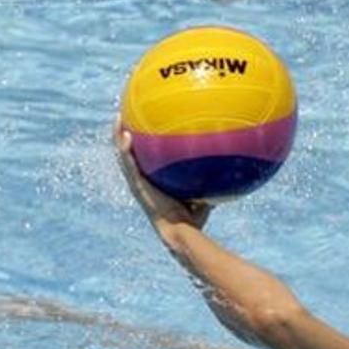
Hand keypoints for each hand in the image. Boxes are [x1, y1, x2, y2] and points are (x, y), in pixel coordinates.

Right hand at [112, 117, 211, 235]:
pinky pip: (128, 163)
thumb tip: (229, 171)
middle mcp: (141, 182)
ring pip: (122, 156)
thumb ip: (209, 184)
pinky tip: (126, 133)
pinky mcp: (137, 186)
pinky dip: (125, 148)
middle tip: (126, 117)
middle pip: (129, 155)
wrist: (180, 231)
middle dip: (125, 135)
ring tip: (119, 118)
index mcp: (153, 183)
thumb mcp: (203, 197)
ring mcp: (137, 184)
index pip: (143, 161)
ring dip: (118, 136)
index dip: (140, 146)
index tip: (141, 129)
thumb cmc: (193, 219)